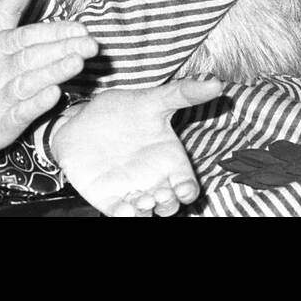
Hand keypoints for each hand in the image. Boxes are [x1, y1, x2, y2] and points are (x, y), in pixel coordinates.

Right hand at [0, 0, 96, 171]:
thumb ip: (9, 8)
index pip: (30, 34)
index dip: (57, 30)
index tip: (82, 28)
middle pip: (33, 56)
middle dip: (64, 48)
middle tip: (93, 44)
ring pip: (28, 82)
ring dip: (53, 71)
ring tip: (78, 62)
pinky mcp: (0, 124)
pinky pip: (19, 113)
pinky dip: (36, 103)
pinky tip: (55, 94)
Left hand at [51, 77, 222, 216]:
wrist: (84, 118)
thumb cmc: (125, 109)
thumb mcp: (153, 99)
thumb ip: (183, 93)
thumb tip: (216, 83)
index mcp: (170, 160)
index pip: (187, 186)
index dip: (188, 192)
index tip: (184, 189)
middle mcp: (154, 180)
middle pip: (170, 205)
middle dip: (169, 206)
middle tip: (160, 196)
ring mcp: (132, 191)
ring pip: (146, 213)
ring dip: (147, 213)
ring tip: (142, 202)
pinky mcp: (109, 199)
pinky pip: (120, 215)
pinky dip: (125, 216)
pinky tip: (124, 209)